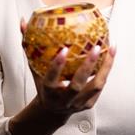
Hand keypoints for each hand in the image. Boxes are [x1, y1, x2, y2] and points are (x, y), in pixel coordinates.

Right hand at [9, 19, 116, 134]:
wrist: (53, 111)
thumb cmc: (43, 86)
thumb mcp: (34, 69)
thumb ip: (29, 47)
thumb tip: (23, 23)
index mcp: (48, 91)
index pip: (52, 79)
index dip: (57, 66)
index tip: (63, 50)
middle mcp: (64, 100)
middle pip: (77, 85)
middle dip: (87, 66)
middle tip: (96, 47)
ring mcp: (78, 103)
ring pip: (96, 86)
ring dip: (105, 67)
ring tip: (110, 47)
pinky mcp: (90, 104)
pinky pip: (101, 86)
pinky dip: (107, 69)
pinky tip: (111, 54)